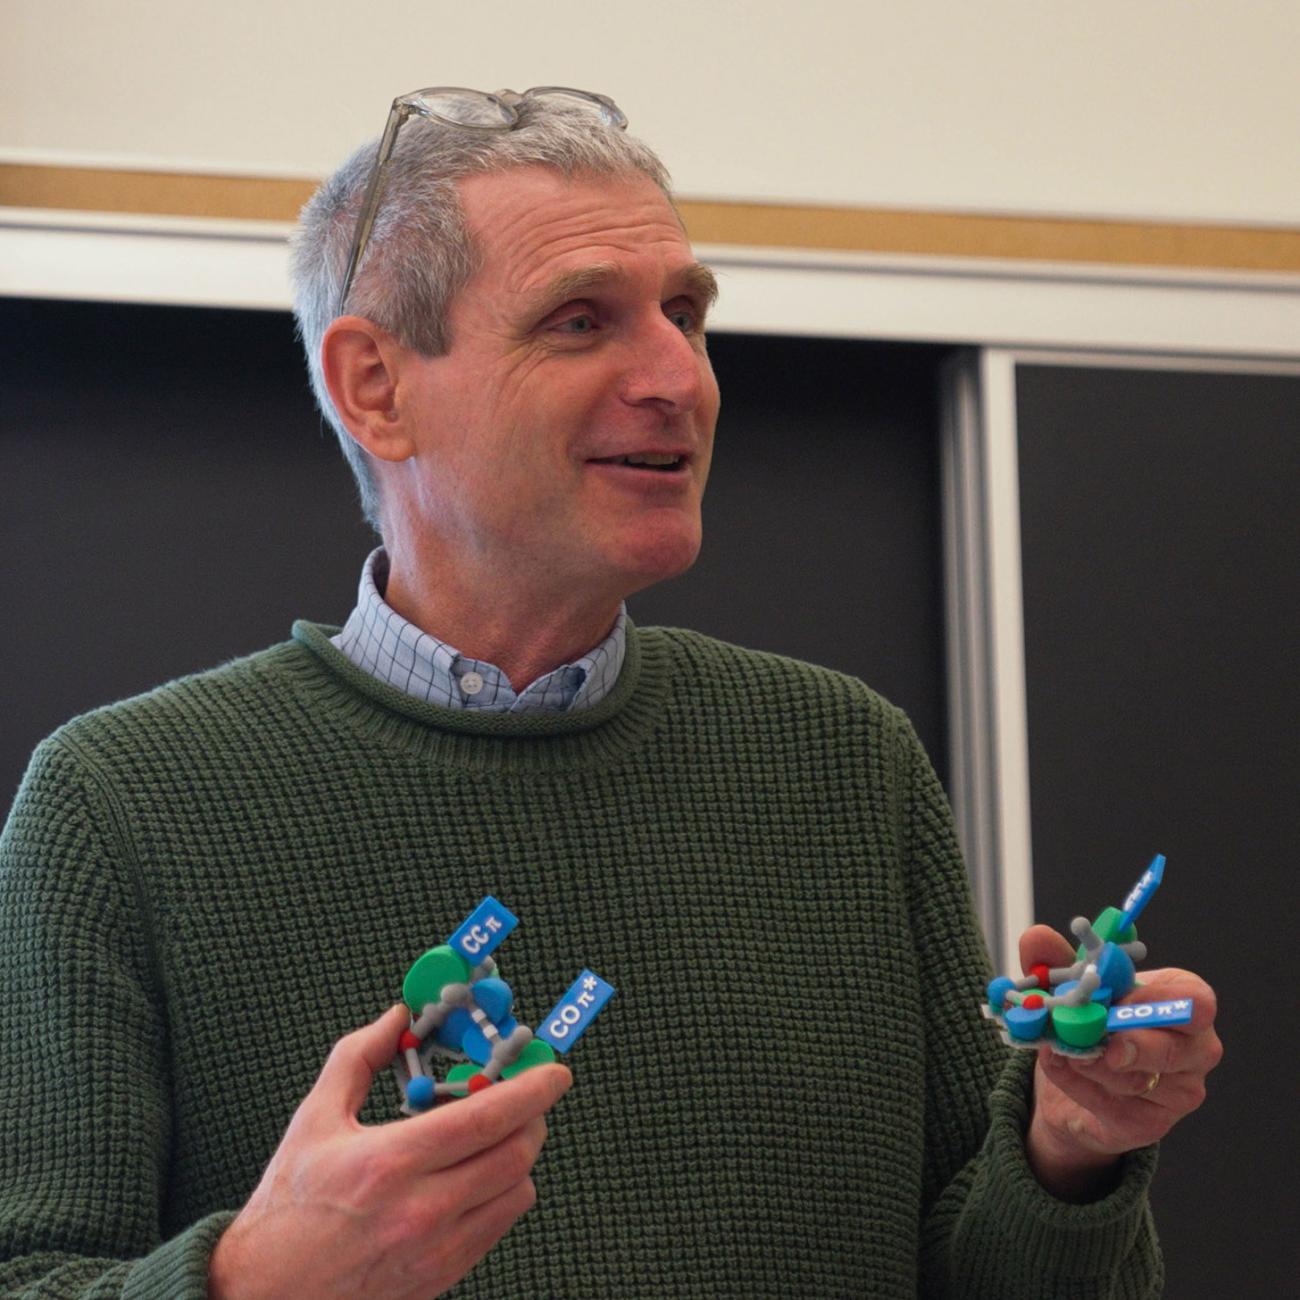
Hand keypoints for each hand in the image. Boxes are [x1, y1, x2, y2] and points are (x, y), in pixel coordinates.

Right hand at [208, 1004, 572, 1298]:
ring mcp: (436, 1250)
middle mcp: (422, 1210)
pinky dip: (503, 1193)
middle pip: (515, 1154)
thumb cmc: (288, 1206)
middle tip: (528, 1095)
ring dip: (520, 1155)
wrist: (264, 1292)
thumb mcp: (315, 1119)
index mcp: (392, 1163)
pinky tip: (478, 1174)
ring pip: (517, 1192)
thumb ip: (359, 1058)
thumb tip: (395, 1020)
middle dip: (533, 1116)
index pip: (488, 1118)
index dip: (532, 1089)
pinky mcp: (442, 1275)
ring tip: (498, 1134)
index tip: (554, 1071)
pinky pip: (499, 1226)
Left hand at [1018, 925, 1221, 1200]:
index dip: (1156, 1000)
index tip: (1117, 999)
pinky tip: (1061, 1067)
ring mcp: (1177, 1090)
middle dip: (1136, 1042)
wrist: (1073, 1078)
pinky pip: (1114, 1104)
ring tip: (1062, 1046)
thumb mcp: (1070, 984)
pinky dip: (1078, 1084)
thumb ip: (1053, 959)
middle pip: (1183, 1048)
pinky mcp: (1150, 1122)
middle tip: (1102, 1041)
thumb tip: (1037, 936)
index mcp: (1182, 1001)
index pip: (1194, 1000)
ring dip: (1092, 1061)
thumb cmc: (1091, 1020)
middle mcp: (1193, 1048)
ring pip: (1141, 1078)